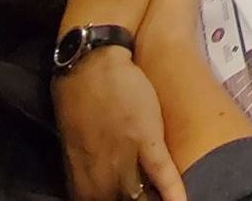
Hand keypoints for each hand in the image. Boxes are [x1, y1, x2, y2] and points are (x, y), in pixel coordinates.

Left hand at [51, 45, 183, 200]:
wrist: (90, 64)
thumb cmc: (82, 103)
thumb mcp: (77, 148)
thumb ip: (89, 174)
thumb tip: (102, 189)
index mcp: (81, 183)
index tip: (132, 200)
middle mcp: (101, 179)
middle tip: (148, 197)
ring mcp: (123, 159)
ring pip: (142, 197)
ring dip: (153, 200)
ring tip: (173, 198)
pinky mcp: (146, 140)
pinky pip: (163, 174)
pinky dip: (173, 192)